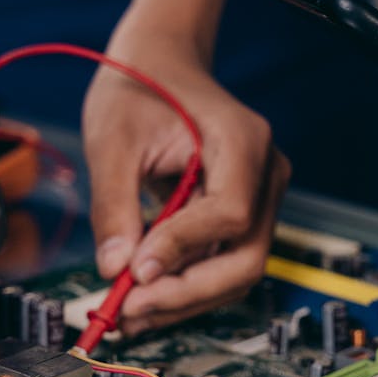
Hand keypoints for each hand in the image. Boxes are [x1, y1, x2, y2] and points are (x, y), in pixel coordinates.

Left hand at [82, 28, 289, 334]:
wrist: (160, 63)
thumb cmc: (139, 87)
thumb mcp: (112, 140)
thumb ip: (114, 206)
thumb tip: (114, 270)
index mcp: (243, 141)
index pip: (231, 213)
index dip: (183, 249)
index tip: (133, 273)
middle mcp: (265, 173)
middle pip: (246, 257)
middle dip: (187, 292)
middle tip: (129, 310)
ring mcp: (259, 197)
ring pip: (236, 271)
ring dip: (183, 299)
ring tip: (126, 313)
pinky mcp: (241, 215)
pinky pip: (220, 263)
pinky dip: (182, 286)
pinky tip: (140, 298)